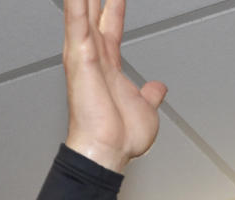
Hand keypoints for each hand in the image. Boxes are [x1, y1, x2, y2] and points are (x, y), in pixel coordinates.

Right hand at [64, 0, 166, 170]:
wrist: (109, 150)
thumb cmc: (121, 137)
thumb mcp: (146, 109)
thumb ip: (150, 94)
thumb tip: (158, 89)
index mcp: (109, 65)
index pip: (111, 25)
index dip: (115, 6)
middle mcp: (95, 57)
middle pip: (93, 10)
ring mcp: (85, 54)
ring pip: (81, 10)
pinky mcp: (79, 56)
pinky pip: (75, 20)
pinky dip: (75, 3)